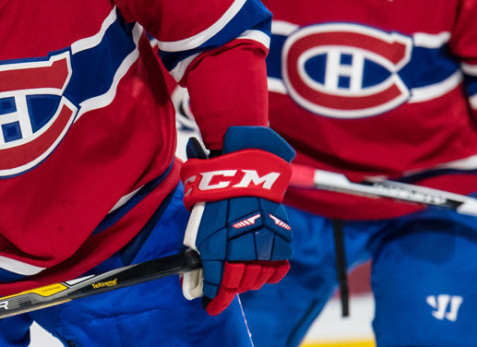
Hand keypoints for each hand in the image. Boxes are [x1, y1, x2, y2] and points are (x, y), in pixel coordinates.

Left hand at [181, 126, 294, 314]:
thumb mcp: (199, 226)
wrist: (244, 170)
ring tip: (242, 274)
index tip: (210, 307)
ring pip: (259, 277)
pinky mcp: (281, 238)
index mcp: (219, 248)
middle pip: (239, 283)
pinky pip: (279, 266)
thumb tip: (195, 281)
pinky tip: (263, 270)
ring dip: (249, 281)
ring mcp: (265, 245)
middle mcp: (243, 250)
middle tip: (225, 285)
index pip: (218, 285)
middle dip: (230, 288)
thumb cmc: (216, 197)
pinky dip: (271, 271)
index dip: (215, 300)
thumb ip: (200, 256)